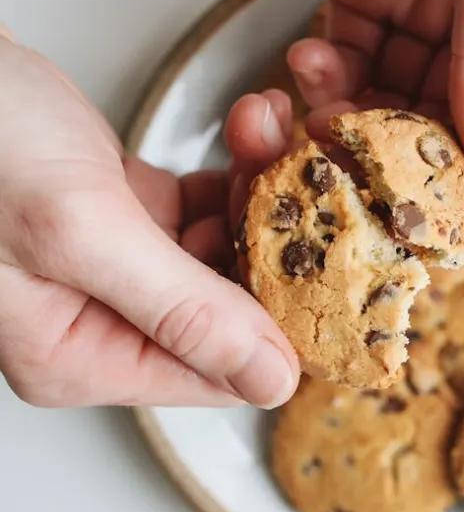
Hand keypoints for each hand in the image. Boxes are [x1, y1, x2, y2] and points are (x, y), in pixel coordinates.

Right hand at [0, 29, 298, 407]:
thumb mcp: (79, 231)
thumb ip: (178, 309)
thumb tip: (269, 380)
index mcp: (77, 356)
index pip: (218, 374)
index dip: (286, 323)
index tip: (338, 266)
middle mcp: (94, 323)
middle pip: (229, 311)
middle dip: (276, 243)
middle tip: (306, 178)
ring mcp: (106, 267)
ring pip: (222, 252)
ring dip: (259, 194)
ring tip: (269, 133)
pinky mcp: (113, 211)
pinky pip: (199, 209)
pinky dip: (230, 172)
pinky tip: (248, 131)